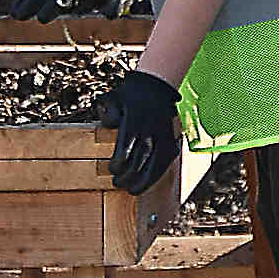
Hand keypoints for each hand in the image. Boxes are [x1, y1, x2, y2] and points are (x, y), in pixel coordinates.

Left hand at [99, 70, 181, 195]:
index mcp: (134, 119)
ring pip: (157, 162)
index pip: (128, 146)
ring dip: (145, 179)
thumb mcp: (112, 98)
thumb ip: (108, 112)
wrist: (155, 86)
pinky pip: (166, 160)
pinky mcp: (170, 139)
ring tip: (133, 190)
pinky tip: (150, 182)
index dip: (120, 162)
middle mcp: (150, 128)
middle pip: (141, 158)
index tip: (113, 170)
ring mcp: (163, 134)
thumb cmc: (129, 95)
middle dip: (130, 175)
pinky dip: (159, 173)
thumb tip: (108, 126)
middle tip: (118, 184)